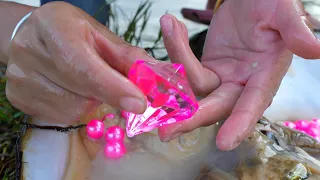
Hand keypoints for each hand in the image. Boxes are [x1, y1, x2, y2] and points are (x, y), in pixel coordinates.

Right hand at [6, 2, 152, 123]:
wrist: (34, 36)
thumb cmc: (71, 32)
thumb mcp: (101, 35)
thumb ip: (127, 57)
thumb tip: (154, 78)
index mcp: (54, 27)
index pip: (81, 64)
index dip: (111, 86)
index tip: (139, 104)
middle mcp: (30, 52)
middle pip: (80, 91)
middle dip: (106, 92)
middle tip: (113, 82)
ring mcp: (21, 78)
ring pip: (73, 110)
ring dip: (91, 101)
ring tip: (85, 82)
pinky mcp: (19, 98)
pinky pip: (61, 117)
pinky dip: (76, 108)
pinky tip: (73, 90)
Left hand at [158, 0, 319, 150]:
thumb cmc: (270, 5)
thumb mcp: (283, 13)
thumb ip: (294, 30)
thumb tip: (316, 49)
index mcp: (264, 77)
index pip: (252, 104)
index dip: (240, 123)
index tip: (225, 142)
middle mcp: (241, 83)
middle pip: (215, 107)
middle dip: (191, 118)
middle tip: (166, 132)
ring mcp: (221, 77)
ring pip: (193, 87)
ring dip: (176, 65)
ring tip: (169, 26)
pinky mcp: (205, 67)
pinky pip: (184, 67)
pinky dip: (175, 49)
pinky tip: (170, 26)